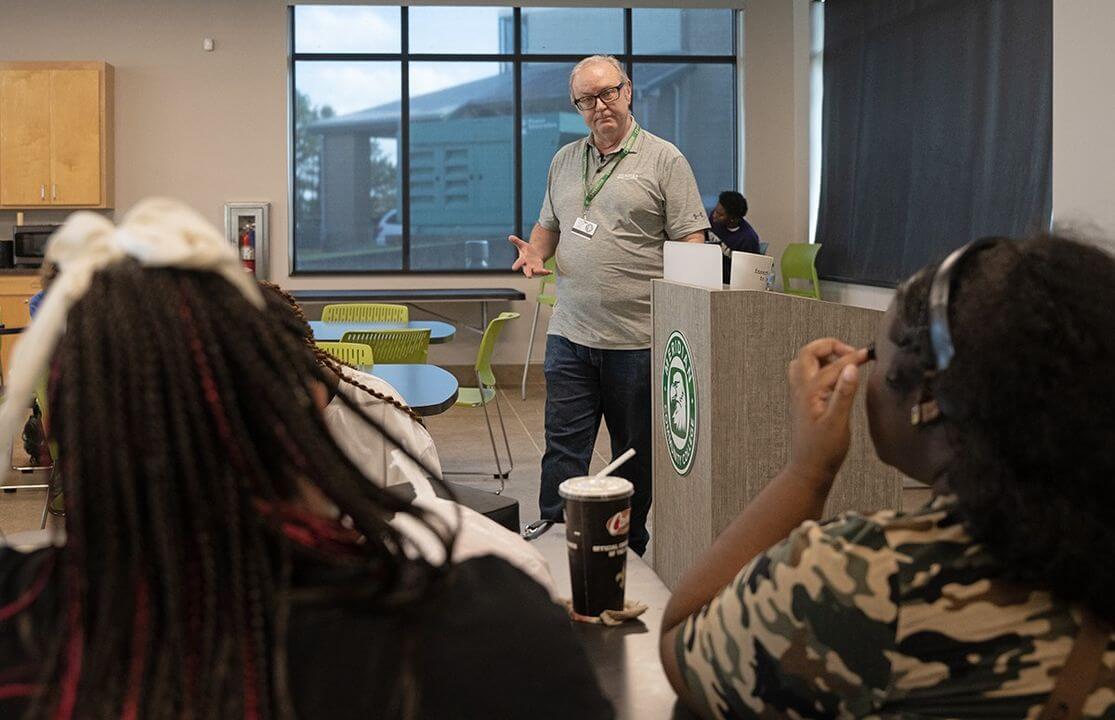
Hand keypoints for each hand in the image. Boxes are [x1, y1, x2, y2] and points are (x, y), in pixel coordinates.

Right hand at [508, 235, 551, 277]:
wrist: (533, 256)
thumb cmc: (526, 251)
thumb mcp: (522, 245)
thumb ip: (516, 241)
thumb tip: (510, 236)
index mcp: (522, 260)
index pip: (518, 263)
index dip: (516, 265)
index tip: (514, 268)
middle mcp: (527, 266)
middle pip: (527, 271)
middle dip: (528, 273)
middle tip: (529, 276)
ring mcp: (534, 269)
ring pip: (536, 272)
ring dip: (540, 272)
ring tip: (545, 271)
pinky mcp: (539, 269)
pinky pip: (543, 272)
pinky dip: (546, 272)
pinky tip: (550, 272)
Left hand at [786, 338, 868, 490]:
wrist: (810, 469)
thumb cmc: (823, 451)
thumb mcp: (838, 421)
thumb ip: (844, 392)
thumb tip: (851, 367)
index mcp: (810, 391)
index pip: (833, 364)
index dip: (852, 357)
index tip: (868, 355)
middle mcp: (801, 389)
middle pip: (808, 353)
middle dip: (829, 346)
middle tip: (850, 352)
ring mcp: (800, 394)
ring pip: (804, 362)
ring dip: (822, 355)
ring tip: (843, 361)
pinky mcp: (803, 401)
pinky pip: (806, 374)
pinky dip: (819, 367)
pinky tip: (835, 378)